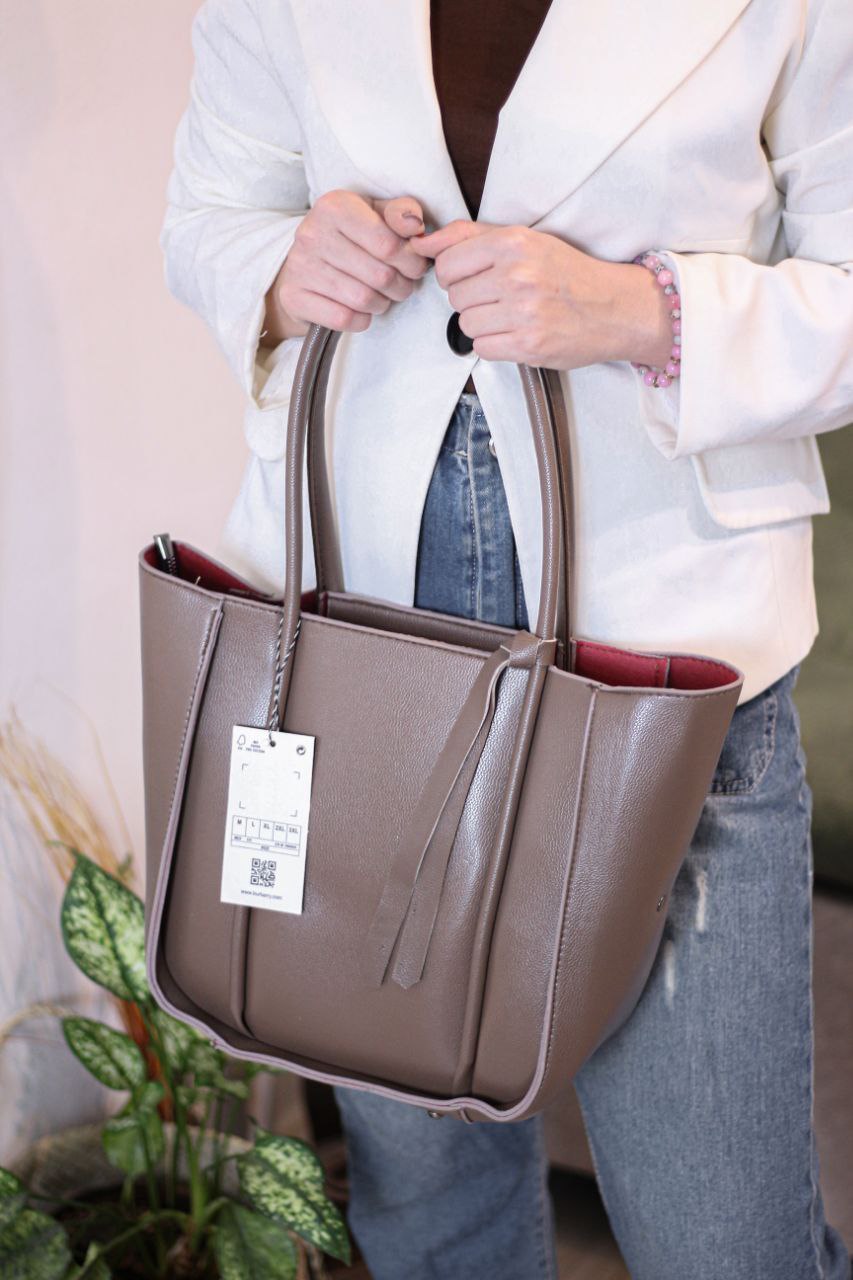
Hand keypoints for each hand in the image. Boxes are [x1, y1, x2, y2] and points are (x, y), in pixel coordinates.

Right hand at [261, 191, 429, 344]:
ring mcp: (301, 266)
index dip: (411, 261)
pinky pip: (344, 318)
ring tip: (383, 296)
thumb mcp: (374, 214)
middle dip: (400, 286)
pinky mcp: (294, 297)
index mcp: (335, 206)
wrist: (302, 265)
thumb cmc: (348, 238)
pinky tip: (362, 310)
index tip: (415, 266)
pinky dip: (361, 320)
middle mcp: (313, 233)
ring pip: (363, 299)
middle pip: (380, 275)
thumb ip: (399, 213)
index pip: (389, 244)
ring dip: (382, 304)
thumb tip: (414, 224)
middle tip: (401, 285)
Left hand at [408, 221, 672, 370]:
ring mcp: (523, 313)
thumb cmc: (567, 274)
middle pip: (454, 296)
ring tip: (508, 316)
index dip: (454, 274)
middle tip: (498, 298)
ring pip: (465, 323)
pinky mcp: (528, 345)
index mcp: (513, 243)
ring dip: (481, 323)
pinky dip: (493, 344)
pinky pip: (482, 348)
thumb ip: (470, 237)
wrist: (614, 308)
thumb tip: (422, 241)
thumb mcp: (525, 241)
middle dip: (470, 298)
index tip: (473, 277)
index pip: (447, 262)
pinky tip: (514, 333)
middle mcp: (517, 275)